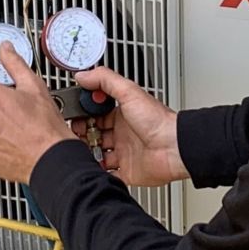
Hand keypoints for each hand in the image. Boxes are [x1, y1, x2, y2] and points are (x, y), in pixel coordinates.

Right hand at [74, 66, 184, 187]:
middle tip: (74, 137)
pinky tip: (92, 168)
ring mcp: (125, 153)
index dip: (84, 117)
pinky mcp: (128, 172)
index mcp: (123, 115)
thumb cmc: (158, 121)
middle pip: (95, 135)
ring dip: (88, 155)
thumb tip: (83, 75)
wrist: (175, 148)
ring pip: (99, 155)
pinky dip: (100, 173)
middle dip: (82, 137)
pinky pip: (109, 174)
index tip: (73, 118)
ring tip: (81, 153)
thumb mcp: (129, 92)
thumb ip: (105, 80)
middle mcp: (123, 134)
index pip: (96, 115)